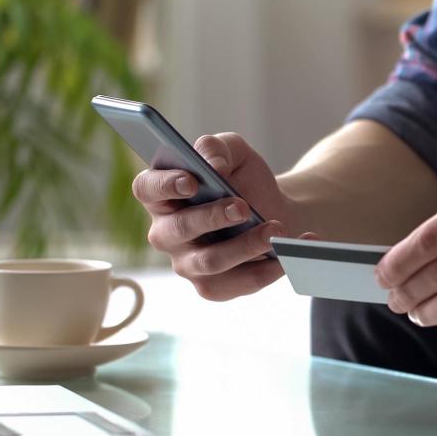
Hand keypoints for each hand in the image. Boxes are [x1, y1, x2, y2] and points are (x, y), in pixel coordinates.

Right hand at [132, 132, 309, 300]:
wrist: (275, 210)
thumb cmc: (245, 180)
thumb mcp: (235, 153)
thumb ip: (218, 148)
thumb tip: (213, 165)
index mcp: (162, 196)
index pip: (147, 189)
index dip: (164, 185)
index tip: (192, 181)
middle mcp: (166, 233)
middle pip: (178, 229)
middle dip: (212, 218)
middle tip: (243, 207)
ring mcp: (187, 264)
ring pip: (210, 261)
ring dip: (246, 246)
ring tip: (276, 230)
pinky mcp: (214, 287)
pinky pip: (239, 284)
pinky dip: (270, 269)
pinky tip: (290, 254)